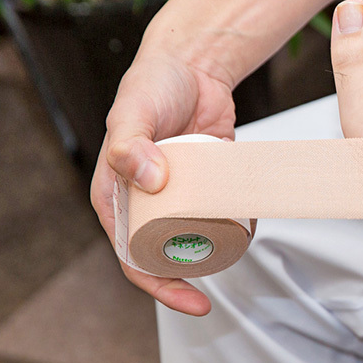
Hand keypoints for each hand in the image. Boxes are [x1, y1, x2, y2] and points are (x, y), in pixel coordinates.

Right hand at [89, 50, 236, 315]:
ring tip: (234, 254)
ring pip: (192, 238)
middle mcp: (145, 199)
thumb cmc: (152, 84)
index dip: (155, 283)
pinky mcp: (205, 183)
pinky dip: (232, 224)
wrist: (192, 64)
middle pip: (162, 255)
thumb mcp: (134, 111)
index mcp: (115, 194)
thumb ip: (130, 144)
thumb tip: (149, 180)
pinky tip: (247, 228)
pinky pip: (217, 213)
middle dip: (185, 279)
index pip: (128, 252)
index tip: (187, 299)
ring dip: (212, 253)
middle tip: (212, 293)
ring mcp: (177, 194)